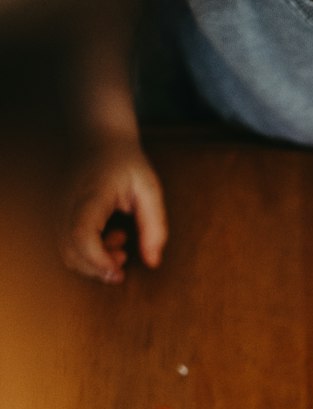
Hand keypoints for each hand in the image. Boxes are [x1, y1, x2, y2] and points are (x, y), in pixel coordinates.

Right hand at [59, 138, 167, 282]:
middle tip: (125, 258)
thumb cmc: (126, 163)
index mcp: (92, 194)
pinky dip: (88, 254)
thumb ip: (154, 225)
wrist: (99, 140)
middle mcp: (69, 204)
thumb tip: (152, 262)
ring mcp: (61, 210)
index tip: (119, 268)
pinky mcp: (61, 216)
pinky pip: (68, 246)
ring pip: (67, 253)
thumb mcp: (149, 189)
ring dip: (94, 263)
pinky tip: (110, 239)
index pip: (82, 234)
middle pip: (71, 251)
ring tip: (120, 243)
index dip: (98, 260)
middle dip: (99, 268)